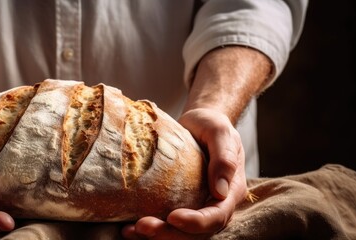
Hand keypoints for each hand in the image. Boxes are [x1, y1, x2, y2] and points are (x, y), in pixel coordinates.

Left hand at [121, 108, 246, 238]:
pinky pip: (164, 223)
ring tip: (130, 231)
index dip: (195, 223)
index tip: (173, 217)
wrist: (197, 123)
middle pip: (194, 233)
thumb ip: (225, 158)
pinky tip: (126, 227)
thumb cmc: (211, 125)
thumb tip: (221, 191)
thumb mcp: (220, 132)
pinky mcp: (177, 204)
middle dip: (168, 234)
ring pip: (178, 232)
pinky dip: (147, 229)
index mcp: (229, 193)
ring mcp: (195, 207)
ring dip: (155, 236)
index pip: (216, 217)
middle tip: (142, 226)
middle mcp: (213, 206)